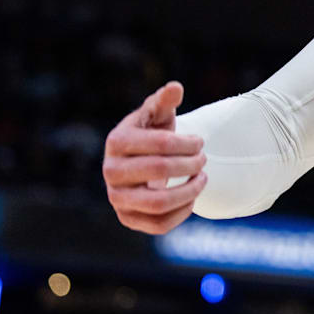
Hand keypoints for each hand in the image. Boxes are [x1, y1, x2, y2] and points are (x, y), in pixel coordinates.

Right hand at [103, 81, 207, 233]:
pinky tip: (192, 197)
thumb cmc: (152, 133)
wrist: (139, 161)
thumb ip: (165, 100)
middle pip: (160, 170)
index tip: (200, 142)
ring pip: (158, 203)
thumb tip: (175, 87)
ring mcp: (117, 198)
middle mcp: (110, 171)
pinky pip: (159, 225)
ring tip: (202, 179)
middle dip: (191, 164)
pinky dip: (183, 213)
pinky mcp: (127, 218)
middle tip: (203, 159)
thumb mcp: (157, 114)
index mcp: (117, 141)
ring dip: (190, 191)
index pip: (162, 144)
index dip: (189, 144)